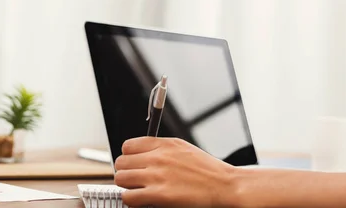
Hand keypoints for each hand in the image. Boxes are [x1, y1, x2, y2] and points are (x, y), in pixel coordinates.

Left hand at [114, 137, 236, 207]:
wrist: (224, 185)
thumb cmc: (208, 170)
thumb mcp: (184, 149)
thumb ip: (162, 149)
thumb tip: (143, 155)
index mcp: (165, 144)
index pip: (128, 146)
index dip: (129, 157)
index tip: (134, 165)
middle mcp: (158, 157)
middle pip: (121, 162)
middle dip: (126, 172)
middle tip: (135, 180)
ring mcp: (157, 176)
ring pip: (121, 179)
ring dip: (127, 187)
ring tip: (138, 191)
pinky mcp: (159, 195)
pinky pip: (128, 197)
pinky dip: (132, 201)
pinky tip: (142, 201)